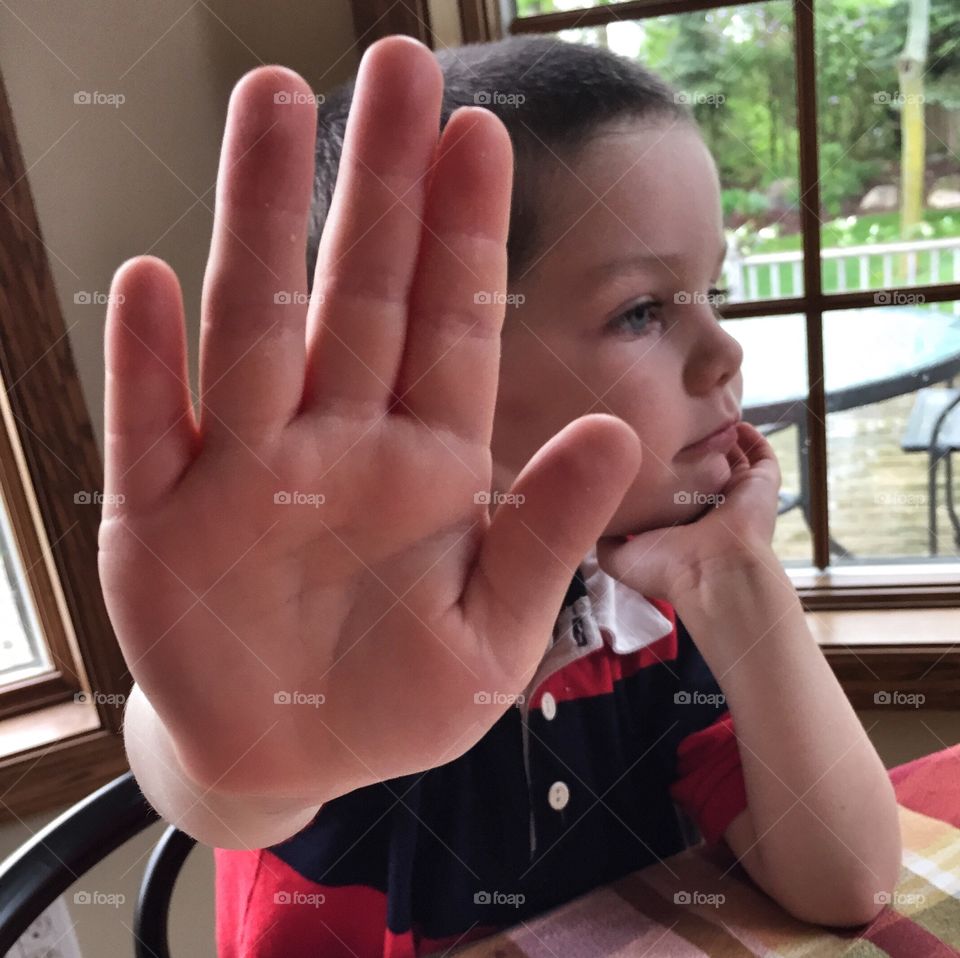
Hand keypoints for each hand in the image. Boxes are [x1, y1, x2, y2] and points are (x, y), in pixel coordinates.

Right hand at [98, 36, 641, 802]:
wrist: (295, 760)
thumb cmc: (401, 699)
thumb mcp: (497, 634)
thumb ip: (548, 532)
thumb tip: (612, 432)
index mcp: (429, 468)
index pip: (452, 328)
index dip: (465, 234)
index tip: (480, 135)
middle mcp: (339, 444)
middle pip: (358, 294)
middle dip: (378, 184)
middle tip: (397, 66)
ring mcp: (246, 472)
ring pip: (254, 328)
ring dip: (260, 222)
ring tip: (271, 109)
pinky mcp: (162, 520)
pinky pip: (151, 428)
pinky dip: (148, 362)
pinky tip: (152, 282)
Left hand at [595, 422, 781, 602]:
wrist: (714, 571)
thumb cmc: (667, 567)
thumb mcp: (620, 556)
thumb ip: (605, 537)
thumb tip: (593, 519)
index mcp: (681, 521)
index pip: (672, 488)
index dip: (658, 467)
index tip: (639, 442)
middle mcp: (710, 505)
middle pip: (701, 467)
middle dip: (688, 444)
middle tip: (670, 418)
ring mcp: (737, 493)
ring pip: (731, 457)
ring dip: (719, 435)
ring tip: (702, 413)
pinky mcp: (762, 484)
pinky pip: (762, 454)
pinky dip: (751, 436)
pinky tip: (733, 421)